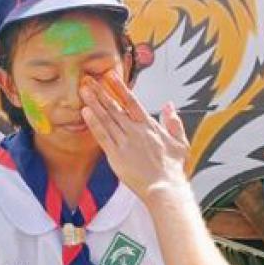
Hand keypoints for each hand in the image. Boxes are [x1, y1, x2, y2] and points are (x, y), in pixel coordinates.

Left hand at [80, 74, 188, 198]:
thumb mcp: (180, 142)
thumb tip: (170, 106)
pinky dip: (94, 124)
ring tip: (83, 90)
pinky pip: (102, 137)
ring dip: (94, 103)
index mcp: (150, 126)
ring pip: (107, 119)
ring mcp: (125, 142)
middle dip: (101, 92)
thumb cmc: (173, 169)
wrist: (165, 189)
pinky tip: (85, 113)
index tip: (110, 75)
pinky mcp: (116, 156)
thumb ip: (174, 122)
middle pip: (115, 107)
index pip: (132, 102)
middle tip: (88, 79)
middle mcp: (135, 131)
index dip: (120, 87)